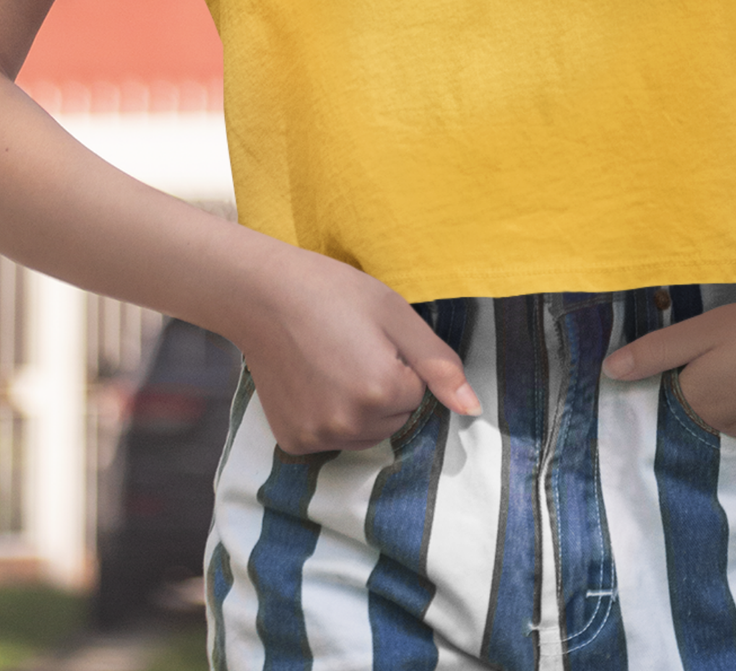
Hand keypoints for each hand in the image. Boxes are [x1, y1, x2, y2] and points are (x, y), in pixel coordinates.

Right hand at [229, 238, 479, 452]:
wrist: (263, 296)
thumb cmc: (334, 293)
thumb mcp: (395, 314)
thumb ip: (439, 364)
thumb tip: (473, 409)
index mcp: (381, 392)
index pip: (417, 394)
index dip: (400, 363)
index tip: (372, 338)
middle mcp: (349, 424)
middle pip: (393, 419)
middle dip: (385, 390)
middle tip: (353, 348)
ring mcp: (318, 438)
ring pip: (366, 434)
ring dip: (361, 408)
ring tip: (334, 363)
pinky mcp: (294, 442)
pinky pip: (333, 439)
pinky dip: (330, 418)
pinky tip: (313, 382)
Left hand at [603, 289, 735, 440]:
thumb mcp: (707, 330)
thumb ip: (659, 351)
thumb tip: (609, 370)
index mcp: (699, 403)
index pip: (667, 399)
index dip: (668, 378)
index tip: (672, 359)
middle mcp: (726, 429)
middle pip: (700, 409)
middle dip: (699, 387)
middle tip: (711, 353)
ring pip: (732, 414)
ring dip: (732, 395)